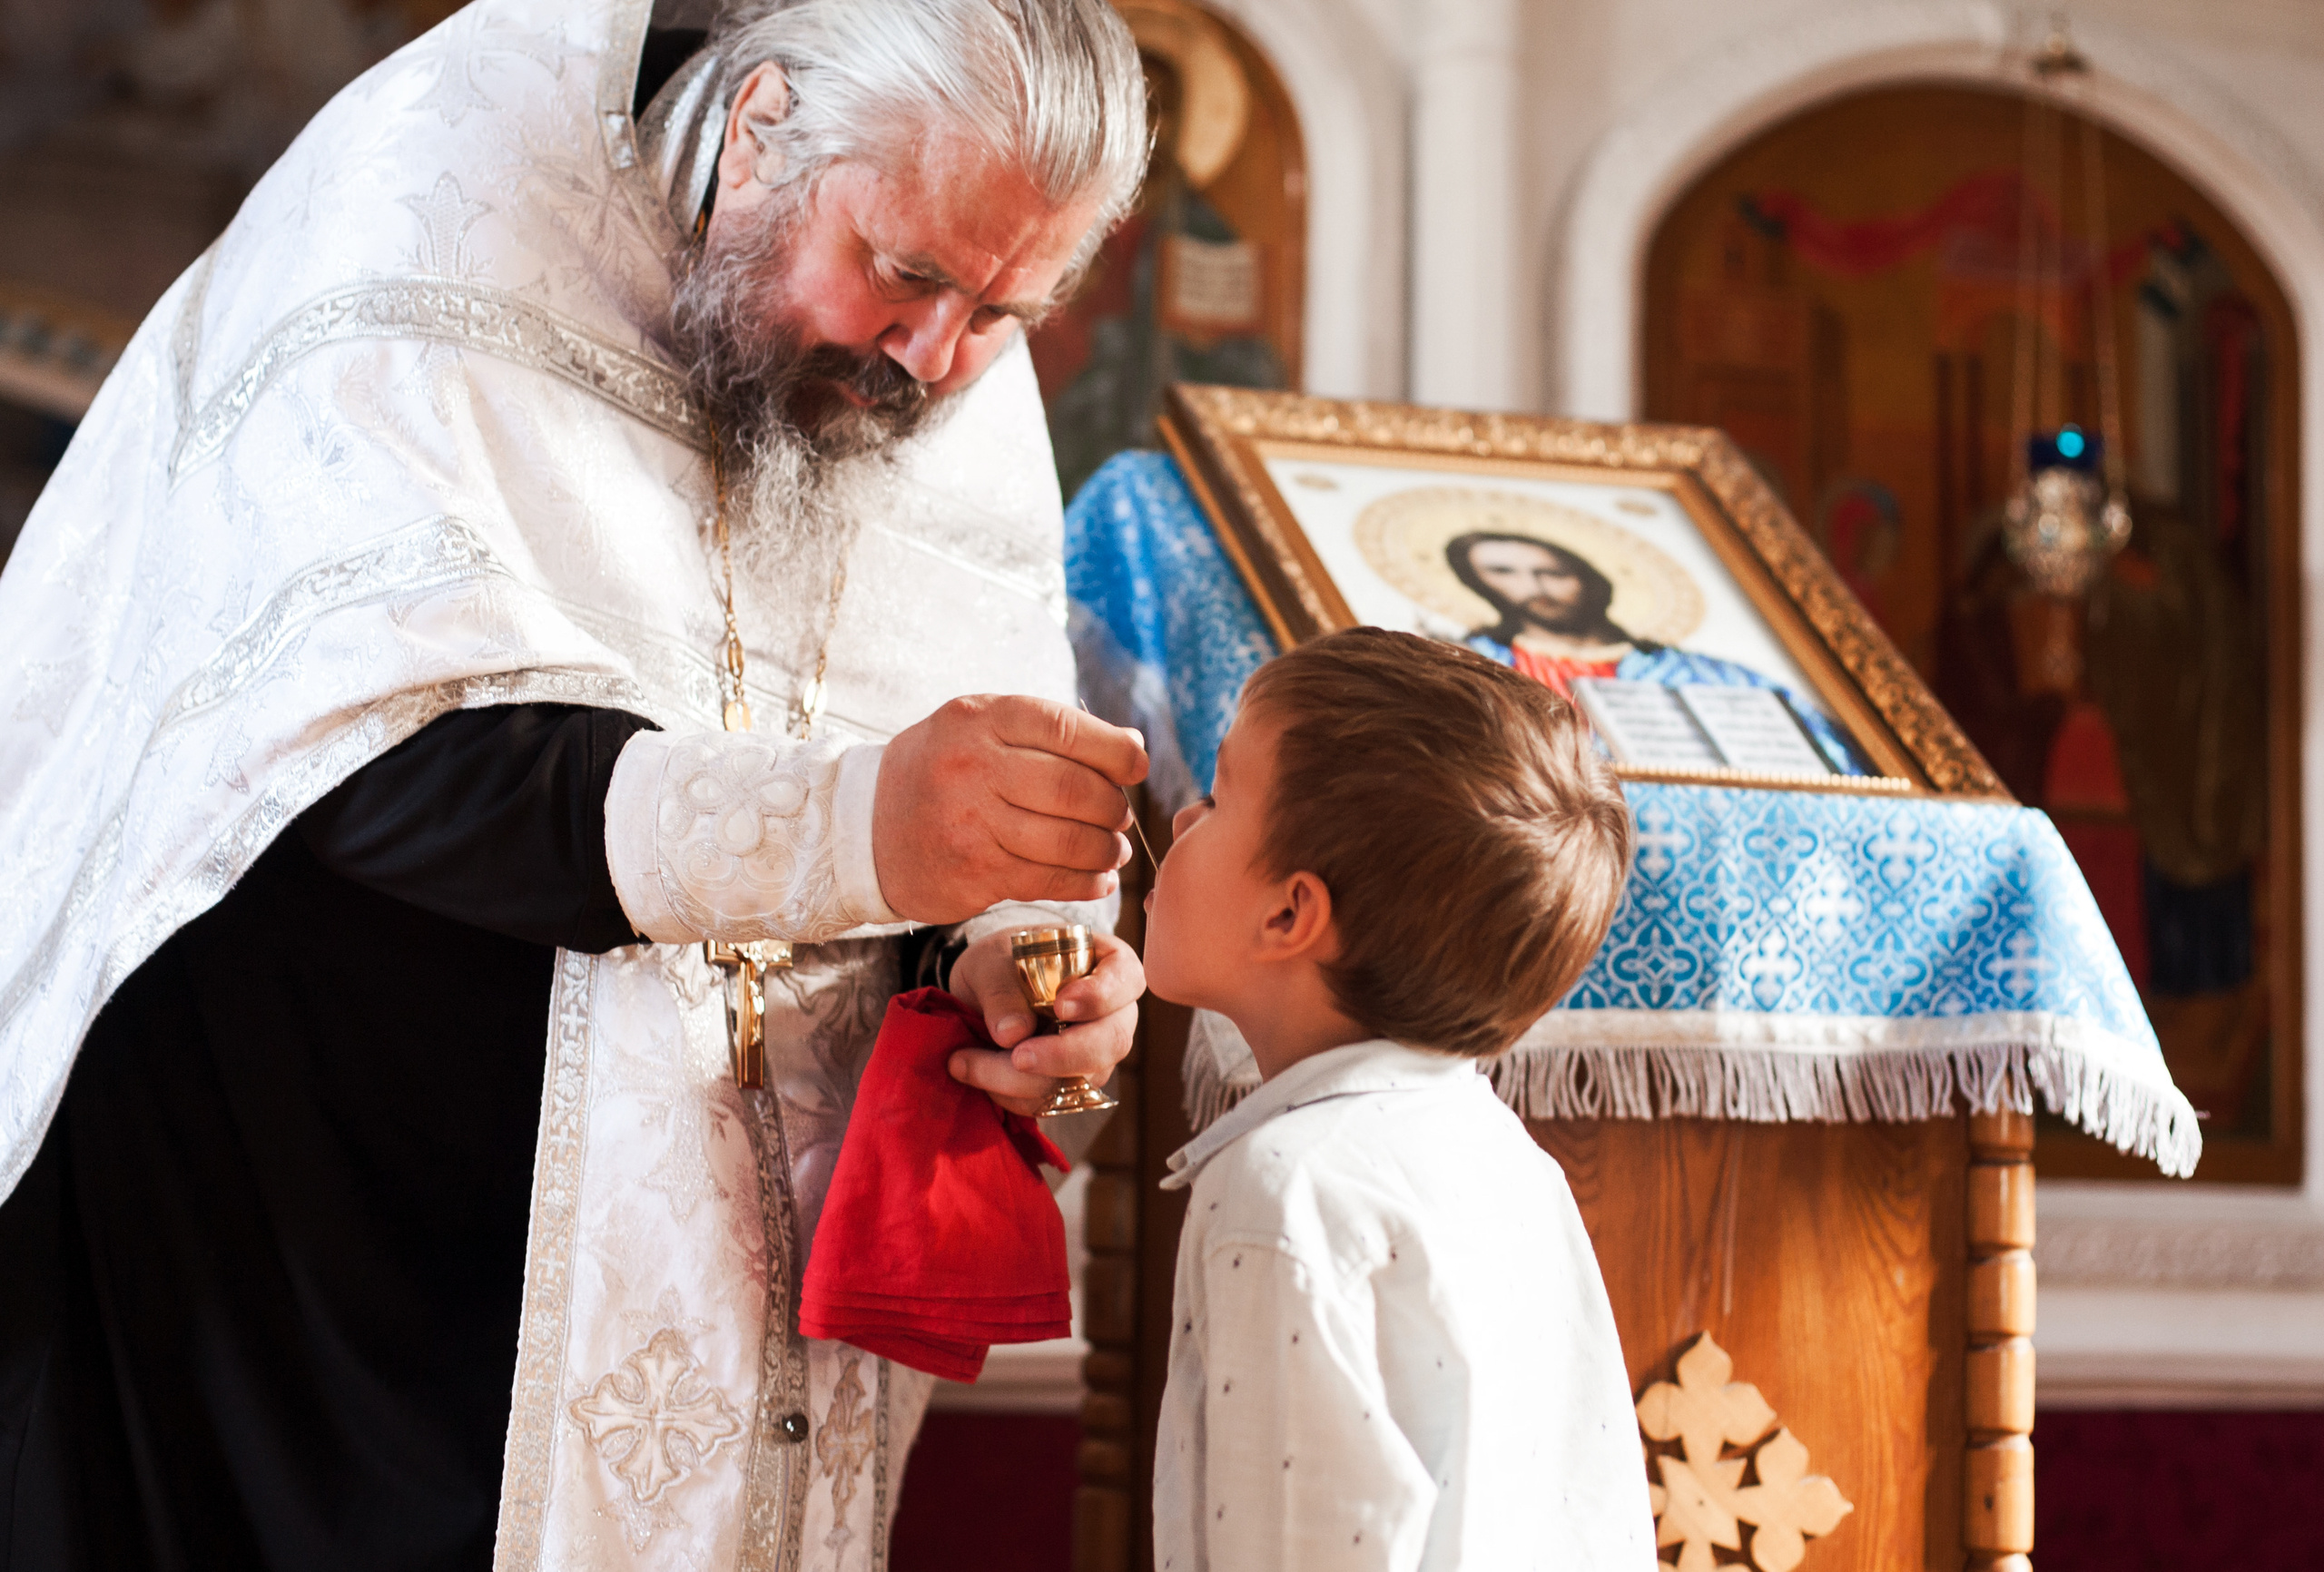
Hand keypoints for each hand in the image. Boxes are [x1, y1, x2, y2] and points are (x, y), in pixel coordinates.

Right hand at [873, 695, 1147, 923]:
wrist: (863, 829)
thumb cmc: (939, 772)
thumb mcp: (980, 729)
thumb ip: (1050, 732)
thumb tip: (1132, 747)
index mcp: (980, 719)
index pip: (1068, 729)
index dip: (1115, 752)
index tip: (1136, 767)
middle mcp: (973, 766)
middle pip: (1075, 789)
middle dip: (1112, 807)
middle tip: (1119, 817)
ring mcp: (972, 822)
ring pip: (1068, 839)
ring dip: (1105, 850)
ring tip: (1112, 851)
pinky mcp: (974, 873)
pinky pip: (1050, 879)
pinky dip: (1086, 883)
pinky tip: (1097, 880)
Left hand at [945, 928, 1143, 1116]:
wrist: (986, 994)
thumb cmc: (1001, 963)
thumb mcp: (991, 962)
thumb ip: (1001, 989)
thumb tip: (1012, 1034)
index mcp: (1108, 967)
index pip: (1125, 979)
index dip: (1100, 996)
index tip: (1061, 1004)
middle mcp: (1113, 1015)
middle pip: (1110, 1042)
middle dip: (1062, 1055)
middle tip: (1017, 1056)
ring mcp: (1096, 1055)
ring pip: (1078, 1081)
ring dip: (1019, 1081)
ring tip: (964, 1061)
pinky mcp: (1071, 1087)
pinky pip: (1050, 1103)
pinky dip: (1010, 1096)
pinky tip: (974, 1073)